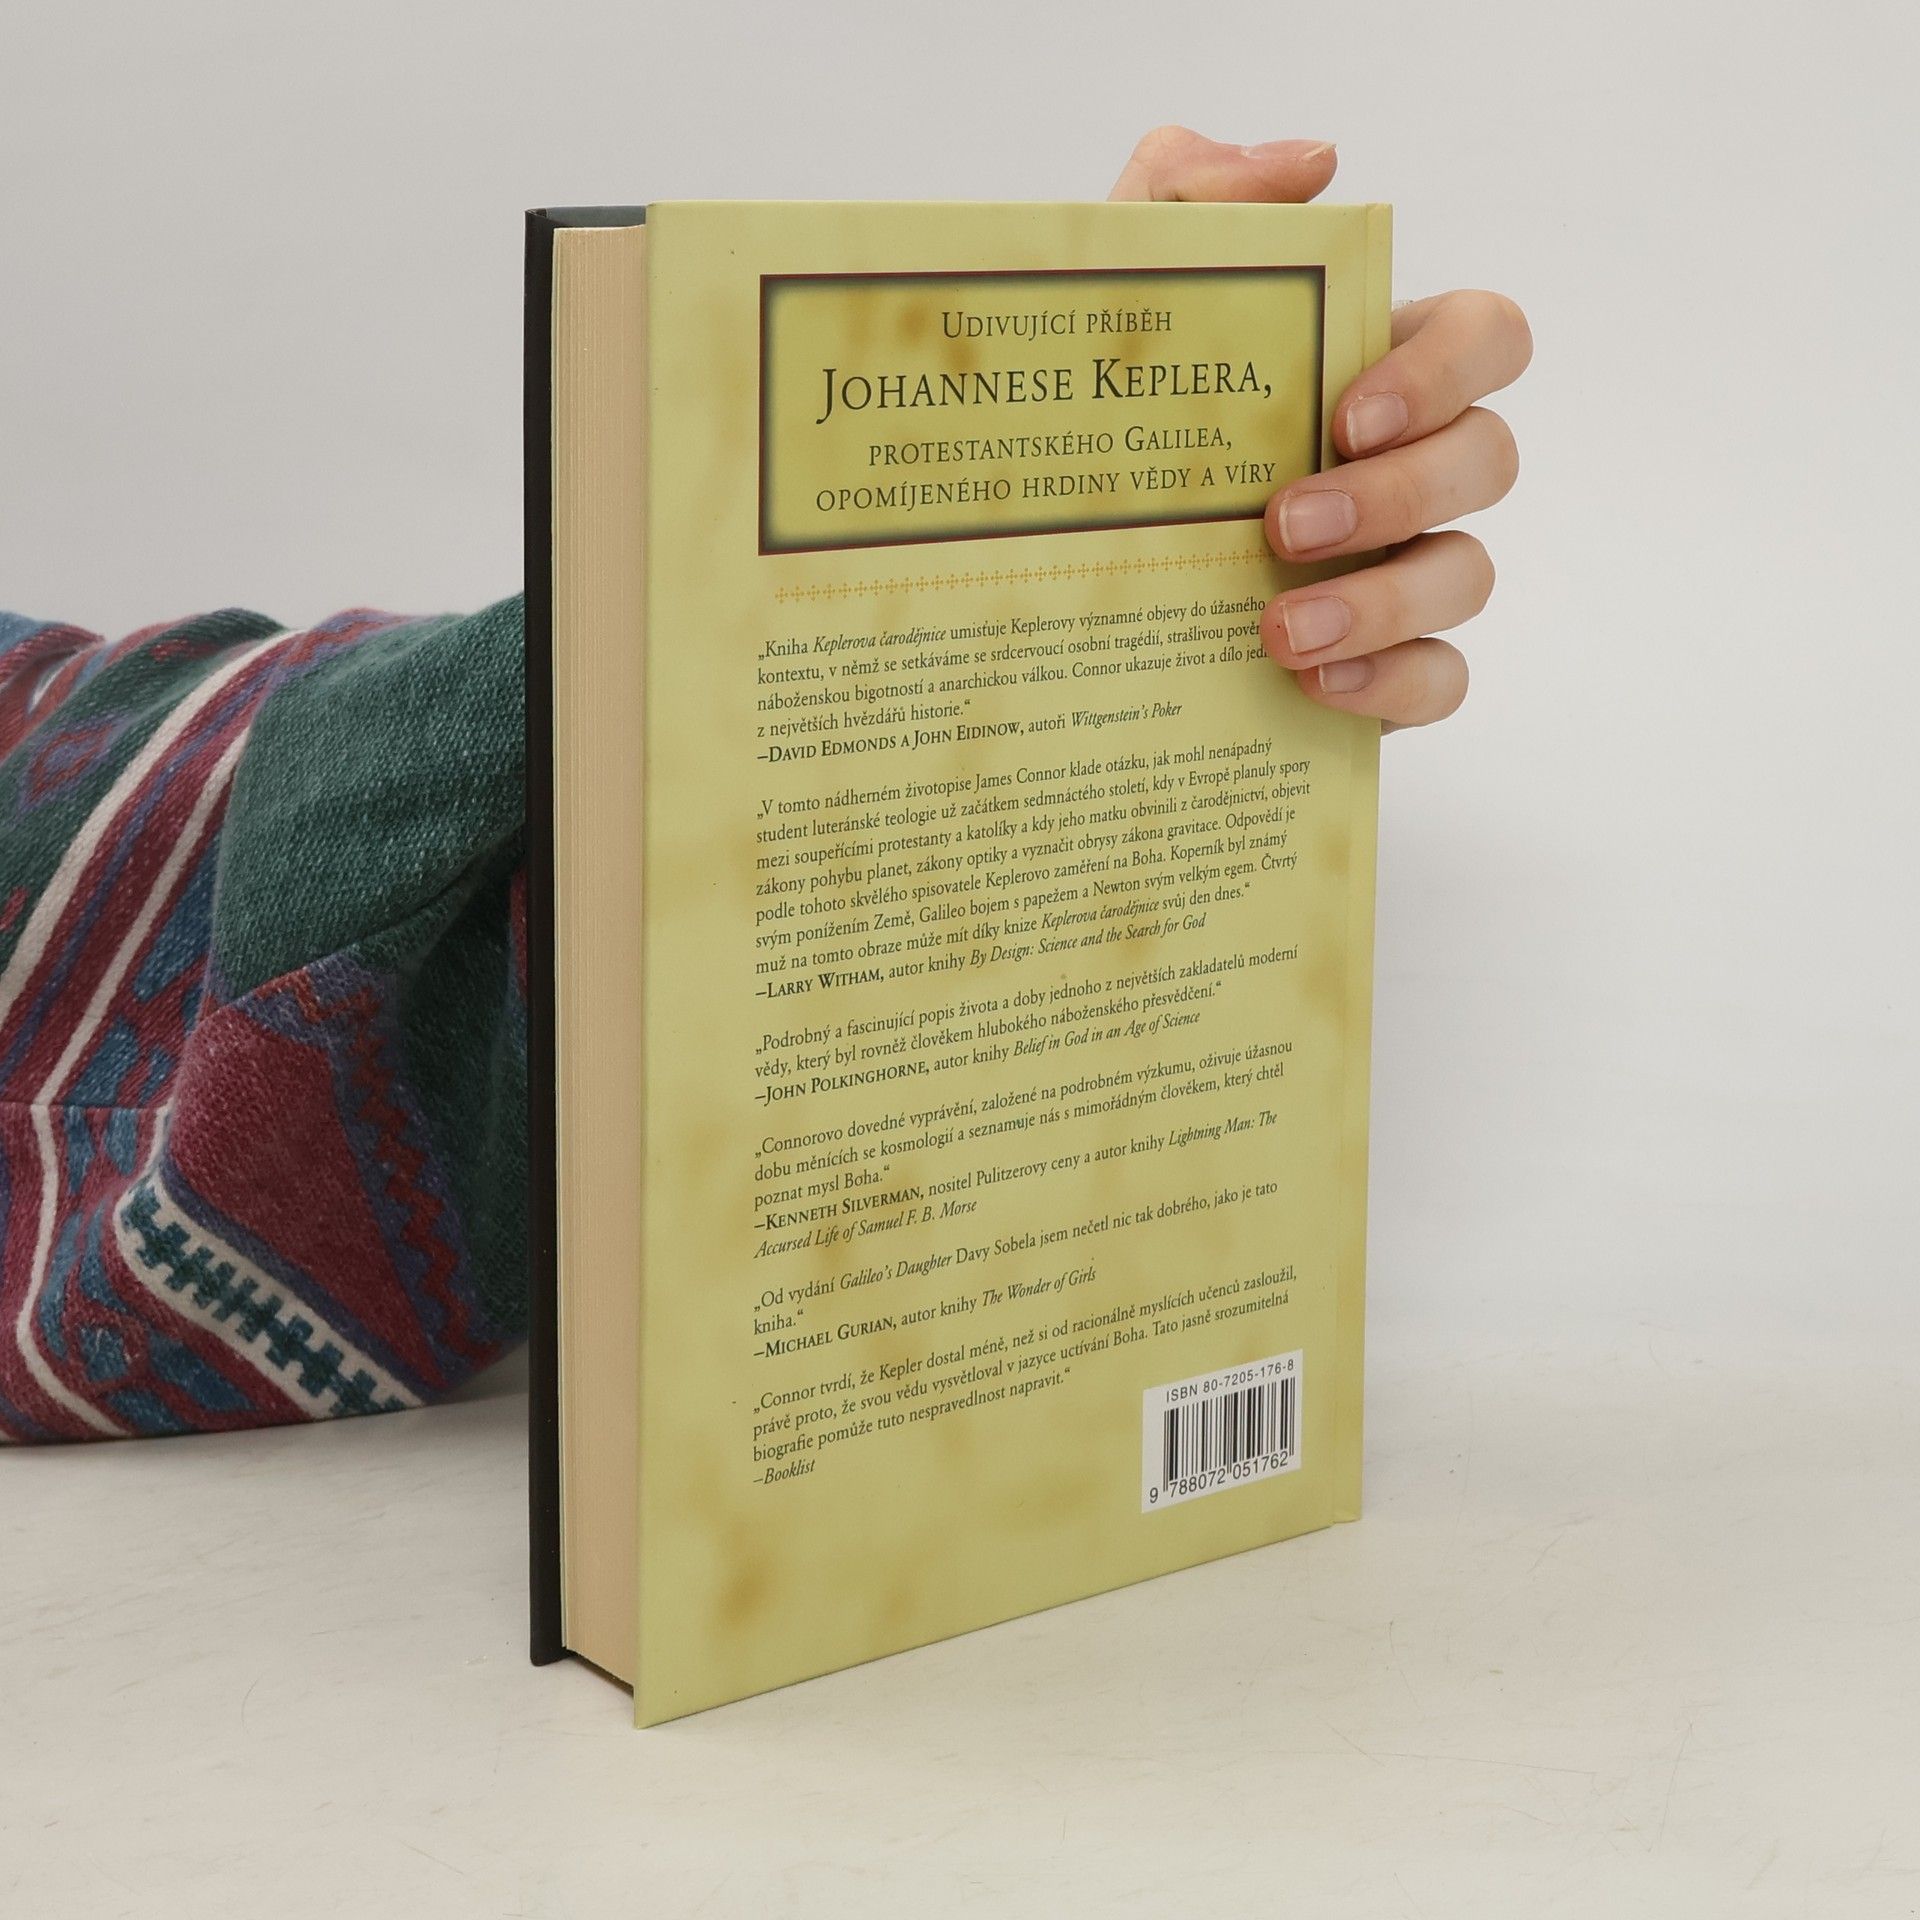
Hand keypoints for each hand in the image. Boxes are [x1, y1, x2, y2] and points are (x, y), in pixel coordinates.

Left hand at [1109, 126, 1531, 729]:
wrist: (1039, 577)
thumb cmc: (1104, 425)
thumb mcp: (1114, 297)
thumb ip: (1190, 198)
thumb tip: (1314, 161)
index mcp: (1370, 372)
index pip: (1485, 336)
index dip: (1445, 369)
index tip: (1343, 415)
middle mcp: (1408, 469)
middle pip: (1490, 459)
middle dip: (1399, 492)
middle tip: (1285, 525)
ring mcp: (1403, 572)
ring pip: (1470, 575)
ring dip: (1383, 601)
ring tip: (1282, 630)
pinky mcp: (1383, 667)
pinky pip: (1443, 678)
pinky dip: (1394, 681)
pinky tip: (1316, 685)